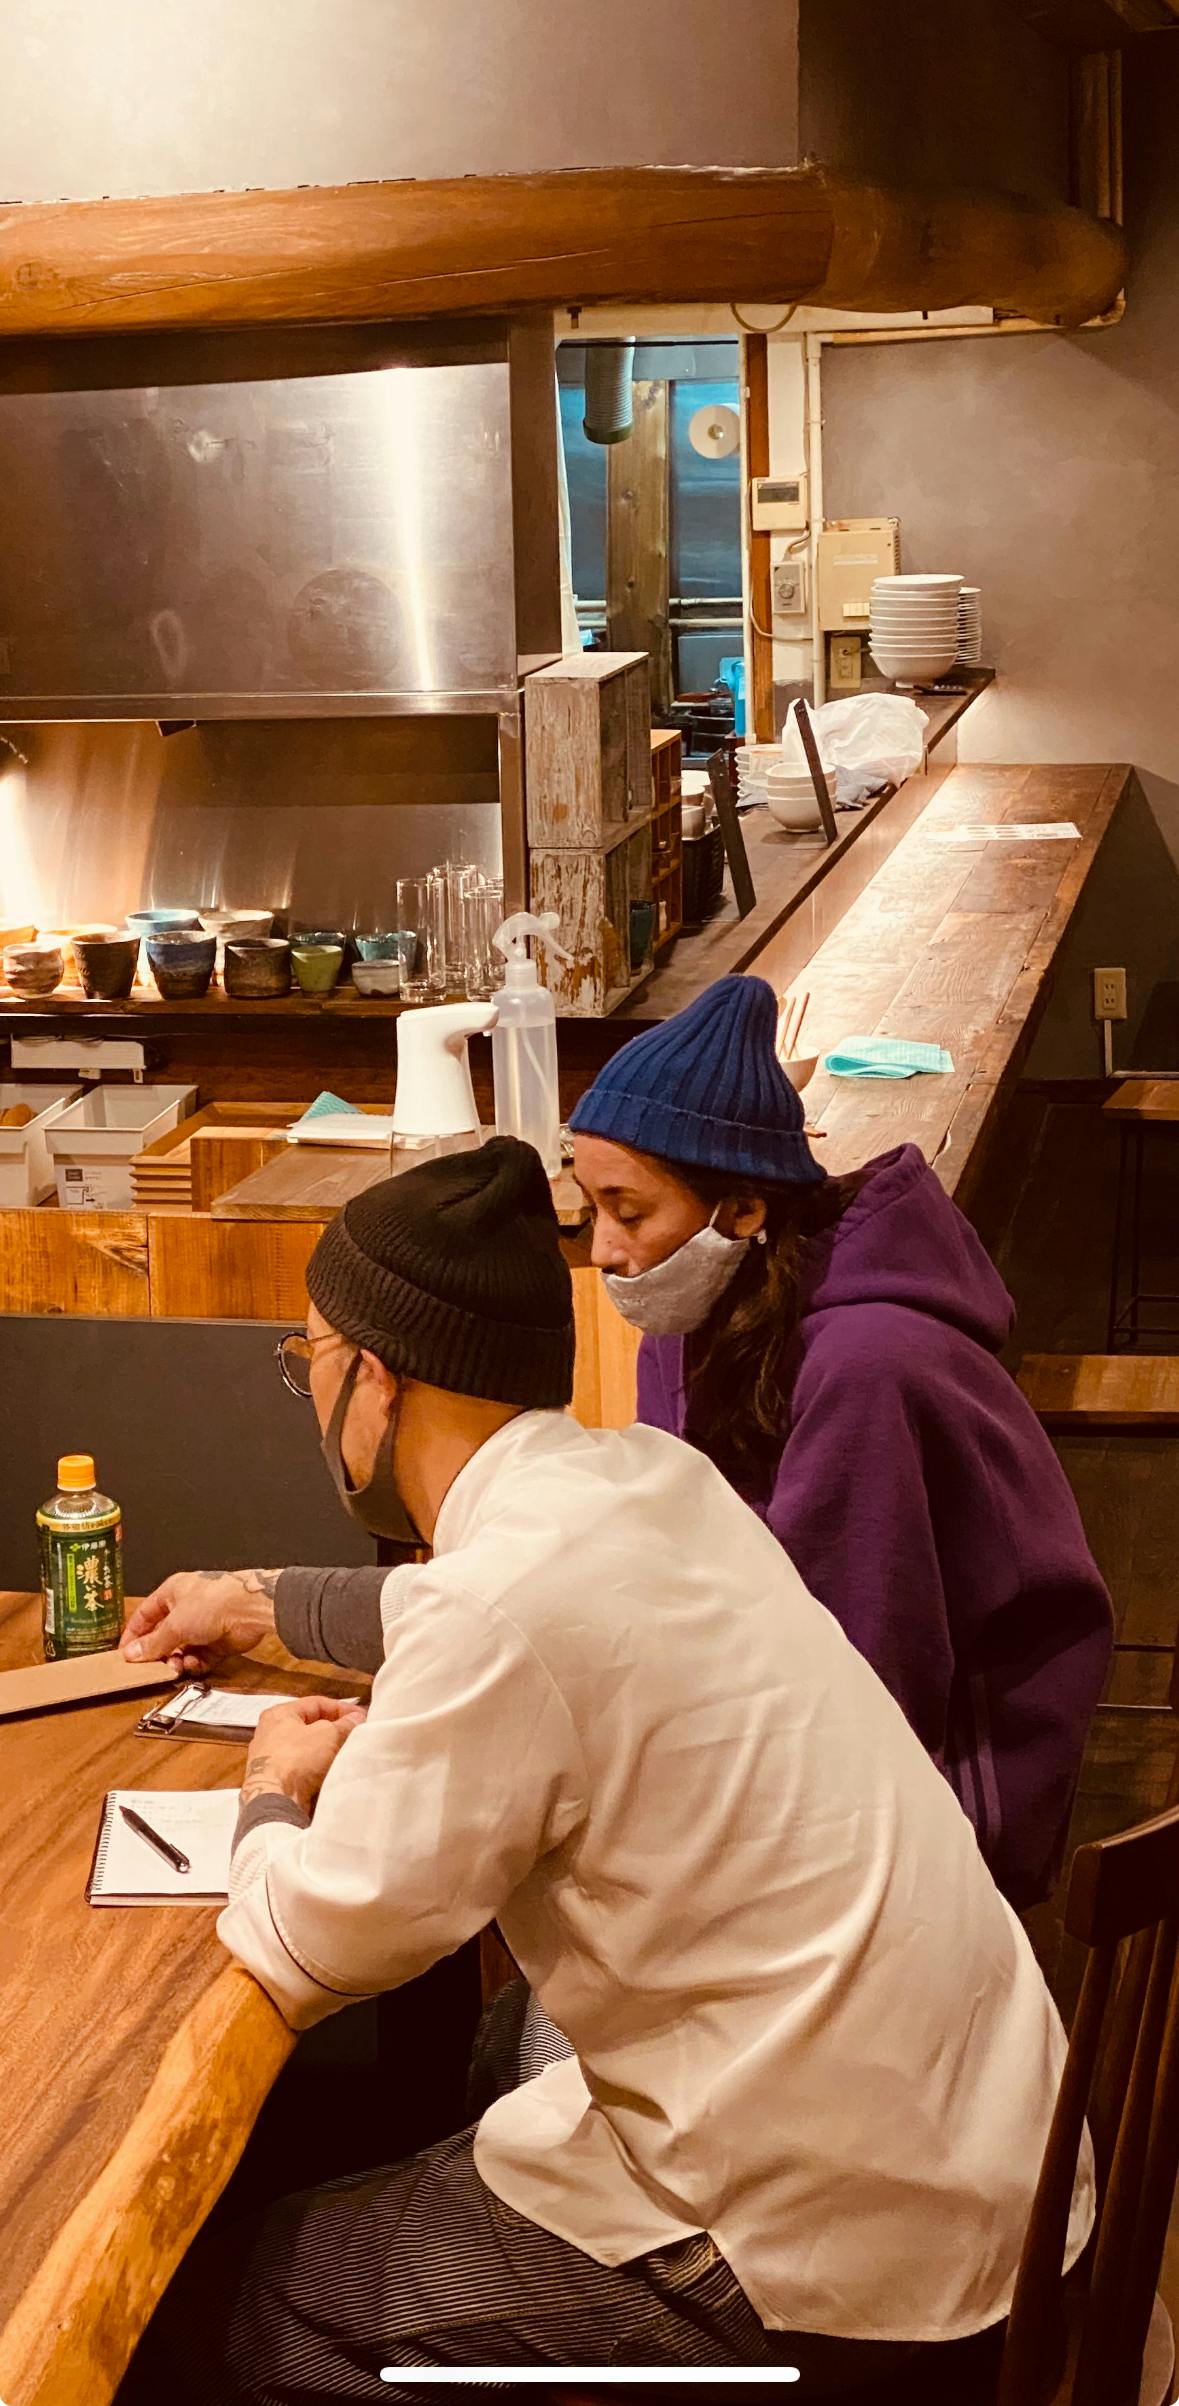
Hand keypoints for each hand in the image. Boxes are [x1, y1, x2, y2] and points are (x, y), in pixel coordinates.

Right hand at [121, 1570, 280, 1671]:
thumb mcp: (174, 1625)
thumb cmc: (212, 1602)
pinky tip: (194, 1664)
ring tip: (176, 1666)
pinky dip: (196, 1663)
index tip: (124, 1654)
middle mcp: (188, 1607)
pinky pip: (201, 1657)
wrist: (249, 1609)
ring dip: (177, 1660)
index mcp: (173, 1592)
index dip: (133, 1634)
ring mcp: (205, 1624)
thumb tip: (131, 1654)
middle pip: (164, 1635)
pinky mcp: (220, 1641)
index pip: (145, 1614)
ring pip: (182, 1649)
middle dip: (158, 1653)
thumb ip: (153, 1643)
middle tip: (152, 1667)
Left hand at [241, 1696, 367, 1816]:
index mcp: (279, 1714)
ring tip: (347, 1754)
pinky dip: (317, 1770)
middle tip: (356, 1735)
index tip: (361, 1718)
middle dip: (335, 1731)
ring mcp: (270, 1759)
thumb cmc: (298, 1758)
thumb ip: (344, 1725)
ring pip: (308, 1750)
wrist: (275, 1801)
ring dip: (327, 1752)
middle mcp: (270, 1733)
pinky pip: (302, 1770)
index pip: (316, 1704)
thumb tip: (356, 1719)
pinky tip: (332, 1773)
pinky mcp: (274, 1781)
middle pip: (311, 1727)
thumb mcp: (328, 1734)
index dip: (341, 1709)